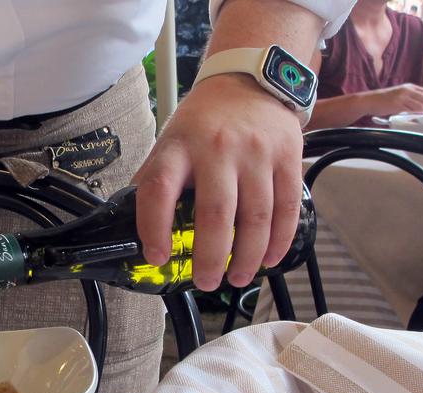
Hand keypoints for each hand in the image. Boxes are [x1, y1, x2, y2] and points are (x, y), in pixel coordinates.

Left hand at [133, 74, 303, 290]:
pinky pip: (286, 208)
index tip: (157, 256)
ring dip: (248, 257)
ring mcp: (256, 153)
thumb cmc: (204, 120)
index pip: (159, 189)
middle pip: (215, 214)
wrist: (250, 80)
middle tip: (206, 282)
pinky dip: (279, 241)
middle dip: (211, 258)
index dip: (154, 227)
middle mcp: (217, 149)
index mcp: (179, 146)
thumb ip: (156, 178)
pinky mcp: (287, 157)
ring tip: (237, 278)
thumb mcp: (170, 140)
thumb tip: (135, 225)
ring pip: (256, 218)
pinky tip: (269, 259)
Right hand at [363, 83, 422, 115]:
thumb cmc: (383, 101)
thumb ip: (410, 99)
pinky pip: (410, 111)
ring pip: (420, 105)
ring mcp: (401, 97)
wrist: (369, 101)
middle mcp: (407, 90)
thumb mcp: (399, 95)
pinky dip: (417, 116)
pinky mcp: (396, 104)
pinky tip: (419, 121)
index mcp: (410, 87)